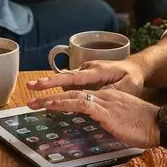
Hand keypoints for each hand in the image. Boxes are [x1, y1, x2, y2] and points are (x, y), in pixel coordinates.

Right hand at [28, 57, 145, 97]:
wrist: (136, 67)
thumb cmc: (132, 77)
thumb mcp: (128, 86)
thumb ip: (112, 92)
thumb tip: (95, 98)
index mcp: (97, 71)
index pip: (74, 76)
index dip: (57, 81)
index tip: (42, 84)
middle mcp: (88, 68)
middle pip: (64, 76)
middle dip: (46, 82)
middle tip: (30, 87)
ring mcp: (86, 70)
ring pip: (65, 78)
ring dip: (50, 85)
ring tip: (35, 96)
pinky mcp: (86, 75)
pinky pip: (70, 81)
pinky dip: (59, 86)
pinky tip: (49, 96)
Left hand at [44, 86, 159, 149]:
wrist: (161, 125)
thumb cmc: (146, 127)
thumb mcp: (123, 123)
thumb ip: (109, 122)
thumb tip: (98, 128)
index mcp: (109, 98)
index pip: (82, 95)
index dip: (63, 97)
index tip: (48, 102)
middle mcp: (105, 96)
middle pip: (73, 92)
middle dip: (50, 96)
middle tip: (33, 100)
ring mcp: (105, 102)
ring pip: (73, 96)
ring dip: (51, 99)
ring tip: (35, 103)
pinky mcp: (106, 112)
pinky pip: (81, 104)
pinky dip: (64, 104)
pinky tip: (52, 106)